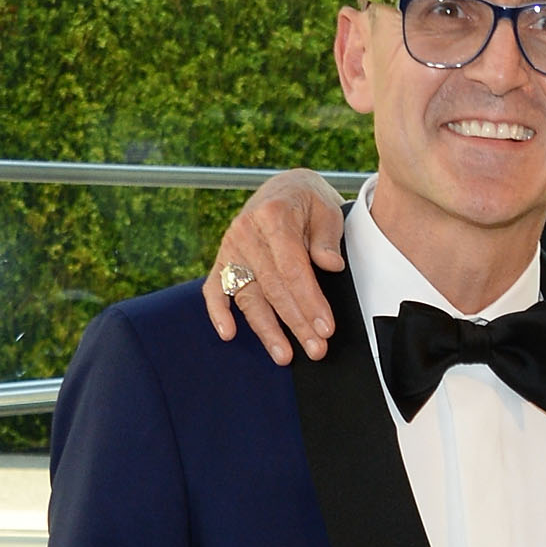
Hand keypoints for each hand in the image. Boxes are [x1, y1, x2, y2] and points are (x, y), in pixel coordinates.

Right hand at [202, 172, 347, 364]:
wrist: (285, 190)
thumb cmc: (309, 204)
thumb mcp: (327, 210)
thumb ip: (327, 239)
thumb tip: (330, 264)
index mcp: (274, 216)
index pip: (292, 268)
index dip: (310, 301)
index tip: (326, 327)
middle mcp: (247, 231)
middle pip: (273, 287)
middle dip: (296, 323)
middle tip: (317, 350)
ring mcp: (231, 248)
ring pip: (249, 296)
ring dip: (267, 330)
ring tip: (284, 356)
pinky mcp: (223, 262)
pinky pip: (214, 290)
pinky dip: (218, 312)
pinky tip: (228, 334)